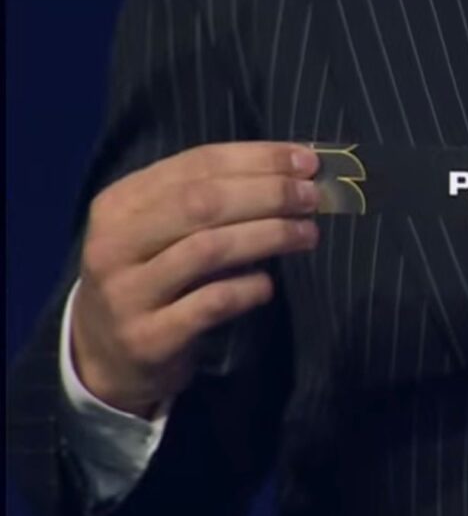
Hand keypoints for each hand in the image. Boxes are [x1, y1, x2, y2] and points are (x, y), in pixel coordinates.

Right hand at [72, 143, 320, 416]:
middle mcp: (115, 243)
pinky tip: (269, 284)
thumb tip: (294, 169)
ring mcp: (127, 293)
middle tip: (312, 198)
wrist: (106, 357)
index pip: (196, 164)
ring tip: (307, 234)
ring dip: (269, 235)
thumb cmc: (151, 276)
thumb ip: (211, 198)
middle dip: (268, 194)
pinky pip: (211, 303)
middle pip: (202, 203)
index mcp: (120, 203)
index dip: (258, 159)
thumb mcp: (162, 230)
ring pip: (209, 249)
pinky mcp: (149, 338)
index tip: (307, 162)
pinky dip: (248, 287)